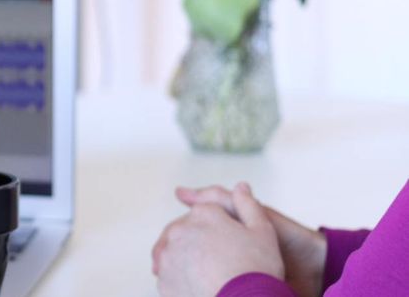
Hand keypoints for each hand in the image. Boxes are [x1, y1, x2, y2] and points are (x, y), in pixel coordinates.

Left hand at [152, 183, 284, 296]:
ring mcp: (168, 256)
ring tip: (210, 276)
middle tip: (221, 263)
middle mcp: (180, 230)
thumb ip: (248, 205)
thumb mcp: (263, 231)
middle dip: (201, 243)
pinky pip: (171, 276)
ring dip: (188, 260)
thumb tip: (241, 186)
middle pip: (188, 232)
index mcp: (203, 214)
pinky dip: (181, 279)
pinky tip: (200, 287)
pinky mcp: (163, 280)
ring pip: (176, 253)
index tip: (231, 245)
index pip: (206, 214)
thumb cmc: (257, 269)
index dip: (221, 229)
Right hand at [174, 184, 326, 296]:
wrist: (319, 270)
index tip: (159, 254)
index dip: (171, 243)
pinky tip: (189, 294)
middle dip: (173, 264)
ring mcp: (232, 272)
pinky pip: (213, 290)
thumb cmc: (288, 238)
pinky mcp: (242, 290)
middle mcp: (225, 252)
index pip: (187, 235)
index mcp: (224, 233)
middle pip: (188, 257)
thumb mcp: (249, 213)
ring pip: (197, 276)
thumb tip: (179, 192)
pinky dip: (199, 291)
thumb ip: (219, 199)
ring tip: (172, 284)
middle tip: (160, 271)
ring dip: (183, 280)